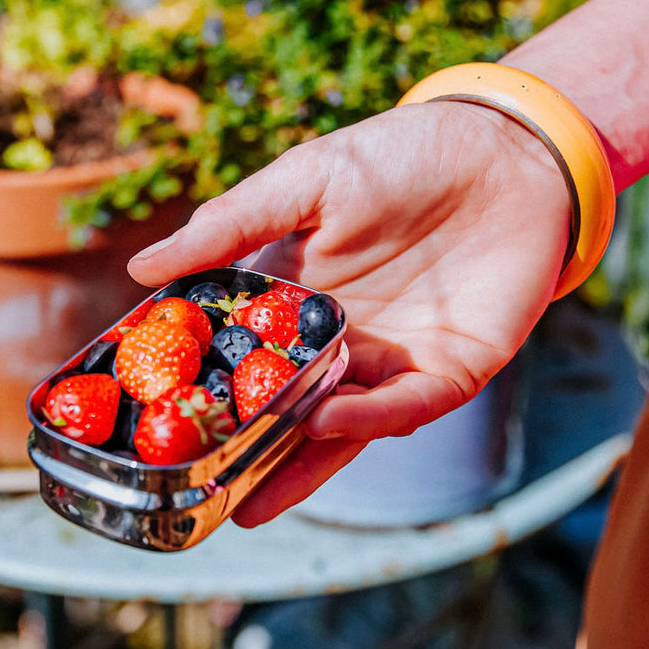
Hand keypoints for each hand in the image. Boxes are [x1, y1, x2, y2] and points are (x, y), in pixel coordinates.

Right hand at [129, 101, 570, 525]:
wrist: (507, 148)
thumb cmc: (400, 156)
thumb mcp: (304, 182)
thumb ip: (229, 227)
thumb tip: (141, 269)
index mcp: (300, 303)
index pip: (246, 361)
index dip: (208, 395)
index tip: (159, 426)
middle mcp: (343, 342)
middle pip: (289, 411)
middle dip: (249, 458)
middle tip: (200, 498)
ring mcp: (396, 361)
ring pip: (343, 429)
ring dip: (301, 465)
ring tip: (250, 500)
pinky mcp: (451, 369)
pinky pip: (406, 406)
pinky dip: (370, 418)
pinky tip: (326, 419)